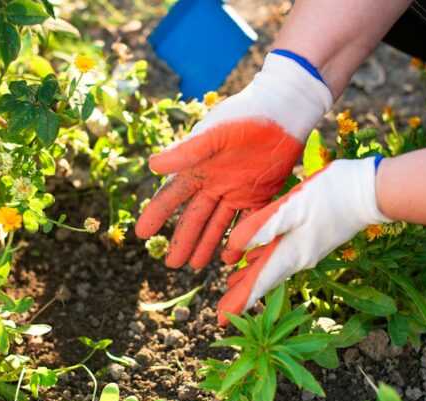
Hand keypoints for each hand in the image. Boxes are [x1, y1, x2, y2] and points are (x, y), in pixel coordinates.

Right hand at [135, 51, 332, 268]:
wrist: (284, 110)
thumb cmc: (245, 116)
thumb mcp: (213, 134)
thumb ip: (186, 152)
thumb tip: (151, 166)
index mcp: (197, 168)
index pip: (171, 196)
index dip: (156, 215)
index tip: (141, 234)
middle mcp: (213, 183)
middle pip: (194, 218)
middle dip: (183, 240)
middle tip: (173, 264)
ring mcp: (236, 190)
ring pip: (218, 224)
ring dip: (207, 244)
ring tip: (197, 266)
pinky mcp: (260, 194)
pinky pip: (247, 222)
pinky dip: (240, 240)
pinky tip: (232, 257)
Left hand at [217, 157, 390, 324]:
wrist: (370, 191)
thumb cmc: (332, 195)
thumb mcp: (293, 207)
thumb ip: (264, 226)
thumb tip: (235, 246)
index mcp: (290, 253)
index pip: (259, 283)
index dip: (238, 301)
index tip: (220, 320)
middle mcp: (297, 258)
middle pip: (264, 281)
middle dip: (241, 297)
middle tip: (220, 315)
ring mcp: (306, 250)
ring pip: (271, 269)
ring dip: (251, 280)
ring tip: (230, 286)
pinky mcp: (312, 239)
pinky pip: (281, 257)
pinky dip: (263, 262)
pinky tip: (254, 258)